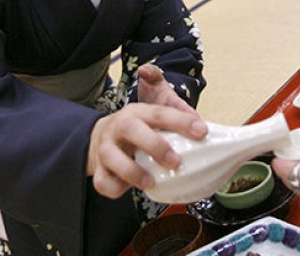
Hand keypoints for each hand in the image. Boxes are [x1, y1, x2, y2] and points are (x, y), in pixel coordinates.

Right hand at [88, 64, 206, 198]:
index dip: (181, 121)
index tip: (201, 132)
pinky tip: (128, 188)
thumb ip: (175, 121)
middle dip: (154, 145)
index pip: (159, 113)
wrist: (97, 139)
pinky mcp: (98, 169)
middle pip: (131, 128)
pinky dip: (115, 188)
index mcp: (137, 113)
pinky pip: (102, 181)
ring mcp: (106, 148)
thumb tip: (202, 128)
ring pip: (111, 156)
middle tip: (175, 162)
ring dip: (133, 171)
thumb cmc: (133, 131)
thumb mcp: (151, 119)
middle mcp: (119, 127)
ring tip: (150, 182)